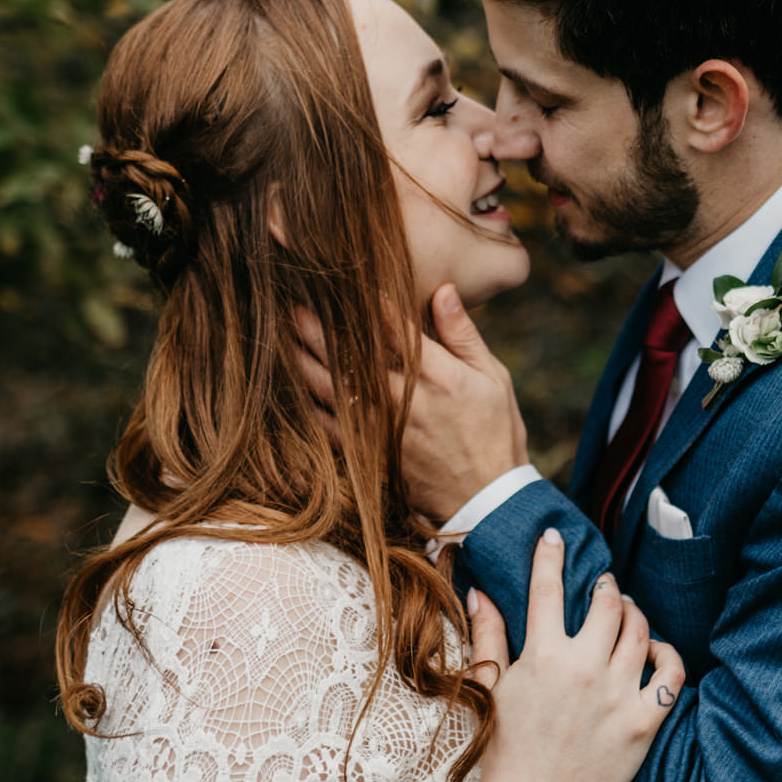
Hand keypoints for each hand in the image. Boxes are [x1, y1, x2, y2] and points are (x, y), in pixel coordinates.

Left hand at [295, 284, 530, 522]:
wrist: (488, 501)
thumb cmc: (496, 433)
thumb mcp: (494, 378)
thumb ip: (463, 335)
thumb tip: (442, 290)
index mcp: (440, 376)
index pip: (394, 328)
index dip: (364, 301)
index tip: (341, 279)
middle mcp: (407, 400)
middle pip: (353, 357)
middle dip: (321, 328)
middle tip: (295, 303)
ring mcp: (384, 428)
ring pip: (335, 388)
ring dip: (307, 360)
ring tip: (284, 335)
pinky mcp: (372, 453)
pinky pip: (331, 427)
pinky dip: (309, 405)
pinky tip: (292, 385)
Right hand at [466, 529, 684, 781]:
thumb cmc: (505, 749)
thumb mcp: (490, 687)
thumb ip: (489, 635)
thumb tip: (480, 591)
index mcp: (541, 656)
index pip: (547, 588)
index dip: (551, 555)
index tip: (555, 536)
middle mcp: (582, 669)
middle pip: (607, 603)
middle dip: (605, 586)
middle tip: (602, 586)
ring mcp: (616, 696)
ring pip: (640, 632)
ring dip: (634, 613)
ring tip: (627, 612)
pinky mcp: (642, 723)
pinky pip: (669, 675)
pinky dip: (667, 654)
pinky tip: (656, 650)